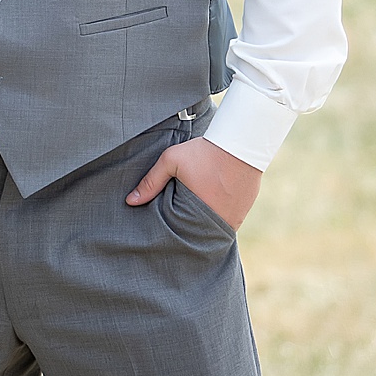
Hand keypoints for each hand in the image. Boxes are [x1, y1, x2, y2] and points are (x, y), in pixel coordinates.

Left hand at [126, 134, 260, 230]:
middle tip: (178, 227)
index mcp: (199, 213)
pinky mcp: (245, 210)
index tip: (166, 231)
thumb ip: (151, 182)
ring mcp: (235, 217)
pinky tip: (210, 209)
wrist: (242, 141)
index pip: (183, 234)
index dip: (174, 232)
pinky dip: (218, 218)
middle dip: (188, 231)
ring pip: (214, 229)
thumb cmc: (205, 151)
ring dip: (204, 226)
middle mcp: (220, 220)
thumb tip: (130, 201)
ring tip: (193, 219)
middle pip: (199, 235)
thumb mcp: (172, 161)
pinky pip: (228, 221)